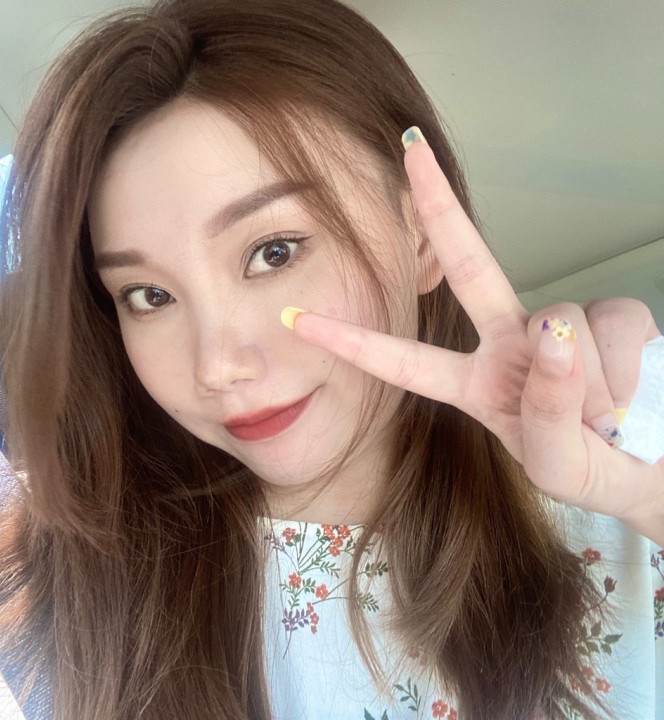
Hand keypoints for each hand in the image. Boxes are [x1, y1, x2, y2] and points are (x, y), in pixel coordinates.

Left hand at [283, 133, 663, 542]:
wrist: (654, 469)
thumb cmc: (594, 470)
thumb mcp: (558, 463)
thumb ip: (547, 409)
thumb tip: (552, 329)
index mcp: (474, 385)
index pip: (403, 361)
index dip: (353, 342)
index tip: (300, 319)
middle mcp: (509, 343)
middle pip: (471, 266)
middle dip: (440, 208)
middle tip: (409, 150)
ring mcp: (561, 325)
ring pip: (561, 327)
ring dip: (589, 387)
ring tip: (606, 419)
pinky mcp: (615, 315)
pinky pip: (614, 326)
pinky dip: (626, 372)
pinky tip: (630, 393)